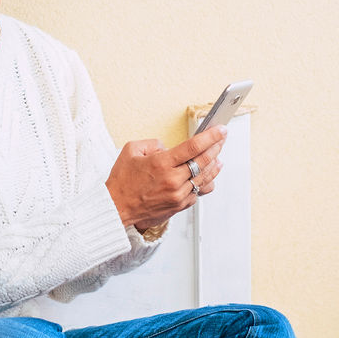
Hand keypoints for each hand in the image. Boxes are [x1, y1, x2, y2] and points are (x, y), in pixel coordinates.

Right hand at [105, 126, 226, 229]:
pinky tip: (208, 175)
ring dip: (214, 165)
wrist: (117, 207)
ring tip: (218, 156)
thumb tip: (168, 147)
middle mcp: (172, 180)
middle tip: (222, 139)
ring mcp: (177, 195)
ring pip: (205, 178)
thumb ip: (153, 144)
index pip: (193, 147)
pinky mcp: (179, 206)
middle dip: (216, 147)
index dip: (211, 137)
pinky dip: (205, 182)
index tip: (220, 130)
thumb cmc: (122, 182)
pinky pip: (198, 192)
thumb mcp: (131, 150)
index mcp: (161, 163)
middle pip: (204, 161)